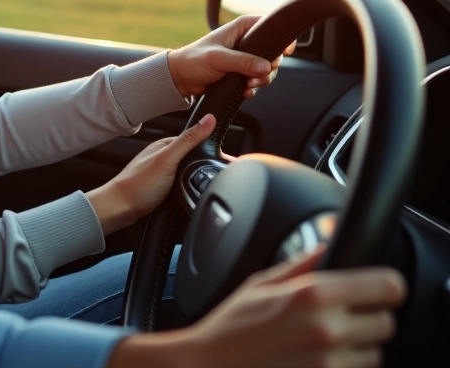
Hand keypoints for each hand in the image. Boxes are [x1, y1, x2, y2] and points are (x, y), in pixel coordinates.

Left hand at [86, 113, 216, 234]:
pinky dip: (191, 188)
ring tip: (210, 183)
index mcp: (166, 145)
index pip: (196, 140)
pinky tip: (195, 193)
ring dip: (199, 178)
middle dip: (207, 165)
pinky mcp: (164, 188)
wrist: (121, 209)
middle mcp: (165, 157)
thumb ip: (189, 140)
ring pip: (190, 173)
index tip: (229, 158)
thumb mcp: (168, 159)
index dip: (213, 148)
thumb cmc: (139, 184)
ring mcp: (164, 173)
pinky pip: (184, 185)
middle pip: (194, 158)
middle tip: (222, 174)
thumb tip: (209, 119)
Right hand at [108, 249, 405, 367]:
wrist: (210, 366)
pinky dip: (343, 367)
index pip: (387, 287)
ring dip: (357, 349)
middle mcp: (327, 329)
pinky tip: (316, 359)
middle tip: (341, 318)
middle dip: (367, 319)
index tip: (378, 289)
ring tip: (322, 343)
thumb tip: (327, 242)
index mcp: (313, 294)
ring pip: (374, 354)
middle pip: (386, 324)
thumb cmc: (230, 327)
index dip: (385, 287)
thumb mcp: (261, 283)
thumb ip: (302, 264)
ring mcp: (330, 364)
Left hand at [167, 15, 294, 98]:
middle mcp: (246, 41)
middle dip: (270, 67)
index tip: (285, 52)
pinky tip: (246, 92)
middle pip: (273, 52)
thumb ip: (242, 61)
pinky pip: (257, 80)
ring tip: (249, 86)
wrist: (180, 78)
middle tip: (260, 76)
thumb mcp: (218, 58)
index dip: (281, 38)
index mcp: (242, 28)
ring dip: (262, 80)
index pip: (269, 26)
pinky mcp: (241, 73)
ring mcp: (245, 58)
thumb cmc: (193, 60)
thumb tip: (266, 67)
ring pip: (267, 69)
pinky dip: (254, 87)